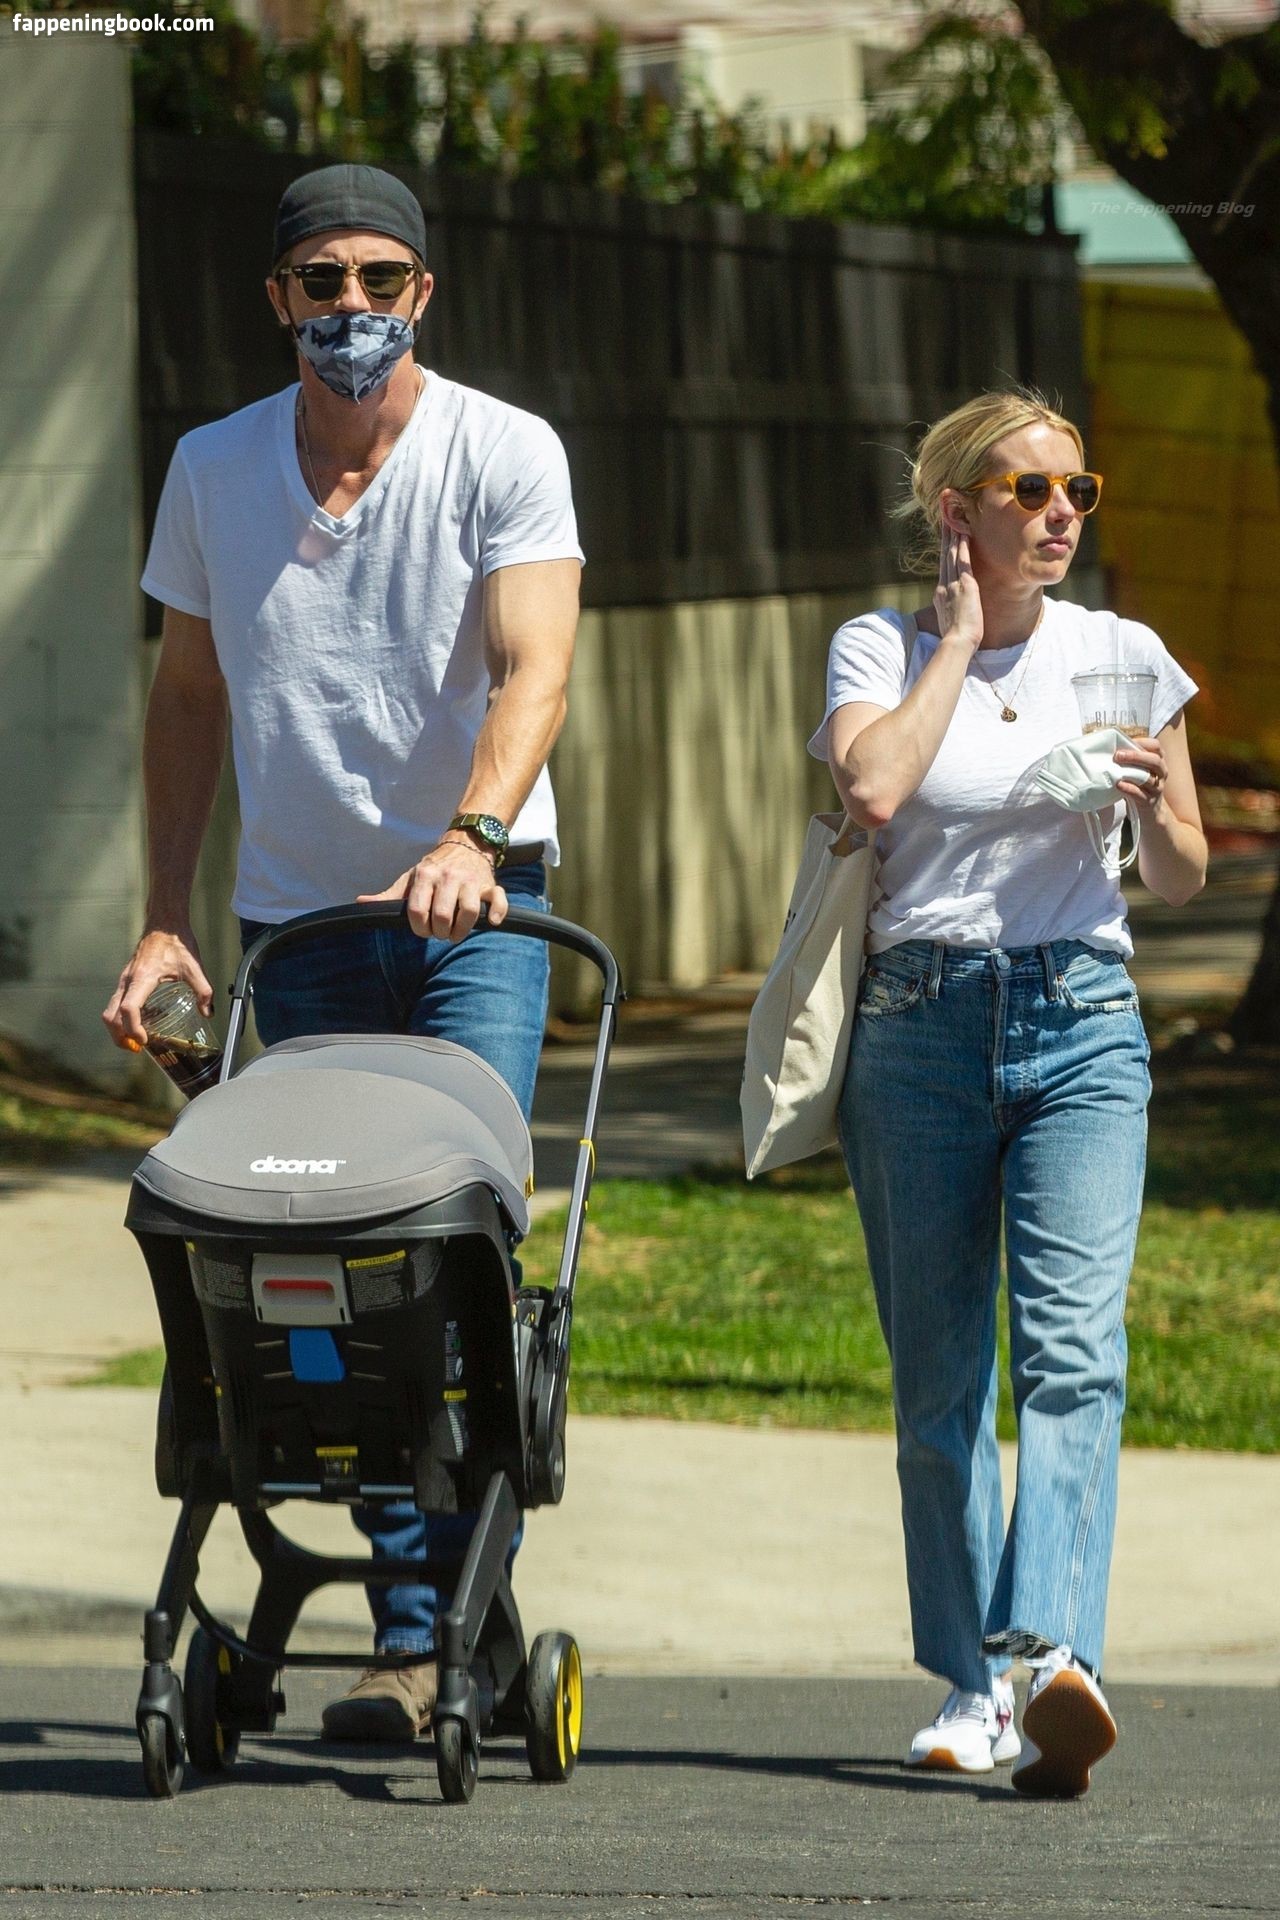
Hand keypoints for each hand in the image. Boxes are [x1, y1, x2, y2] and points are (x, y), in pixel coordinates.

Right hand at [103, 928, 212, 1048]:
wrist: (164, 922)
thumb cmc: (177, 942)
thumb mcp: (194, 967)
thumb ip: (203, 991)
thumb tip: (208, 1013)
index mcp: (143, 978)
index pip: (128, 1008)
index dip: (132, 1029)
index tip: (144, 1041)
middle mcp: (128, 980)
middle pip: (111, 1015)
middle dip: (119, 1036)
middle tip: (137, 1048)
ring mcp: (124, 979)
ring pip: (109, 1010)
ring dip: (117, 1029)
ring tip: (135, 1040)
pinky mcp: (126, 979)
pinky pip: (116, 1002)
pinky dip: (121, 1017)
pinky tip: (139, 1023)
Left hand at [358, 838, 508, 941]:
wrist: (466, 844)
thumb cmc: (434, 868)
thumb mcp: (410, 878)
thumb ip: (388, 895)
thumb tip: (360, 902)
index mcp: (426, 876)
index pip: (417, 909)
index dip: (419, 928)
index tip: (423, 931)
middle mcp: (448, 877)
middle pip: (443, 915)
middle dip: (440, 932)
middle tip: (440, 932)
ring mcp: (471, 881)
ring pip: (469, 911)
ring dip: (462, 930)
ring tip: (456, 933)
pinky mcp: (491, 884)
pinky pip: (498, 902)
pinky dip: (496, 915)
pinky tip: (490, 922)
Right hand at [933, 529, 983, 652]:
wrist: (957, 642)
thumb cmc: (957, 639)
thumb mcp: (951, 622)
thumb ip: (952, 612)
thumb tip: (955, 612)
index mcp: (940, 595)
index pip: (943, 568)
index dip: (944, 552)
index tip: (945, 540)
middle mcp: (944, 586)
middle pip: (944, 556)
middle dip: (945, 537)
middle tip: (945, 519)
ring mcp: (953, 584)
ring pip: (951, 555)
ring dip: (952, 536)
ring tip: (952, 519)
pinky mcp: (965, 585)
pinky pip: (963, 561)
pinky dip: (962, 547)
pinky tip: (963, 534)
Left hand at [1113, 736, 1167, 809]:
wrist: (1151, 813)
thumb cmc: (1141, 787)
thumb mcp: (1139, 771)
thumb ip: (1132, 760)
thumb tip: (1111, 747)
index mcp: (1159, 762)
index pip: (1156, 746)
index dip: (1142, 742)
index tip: (1127, 741)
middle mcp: (1161, 773)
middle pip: (1155, 761)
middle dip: (1136, 756)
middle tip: (1118, 755)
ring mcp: (1157, 788)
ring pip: (1149, 778)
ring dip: (1132, 772)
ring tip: (1116, 768)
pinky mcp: (1149, 802)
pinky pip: (1140, 794)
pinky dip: (1129, 788)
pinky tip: (1119, 784)